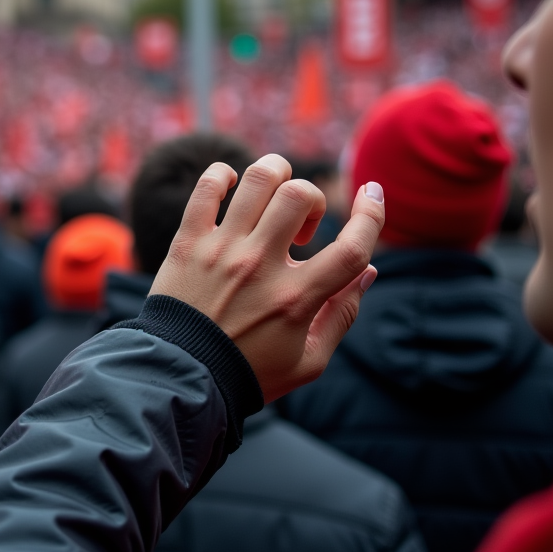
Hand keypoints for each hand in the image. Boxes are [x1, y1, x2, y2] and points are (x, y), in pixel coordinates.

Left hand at [150, 153, 384, 401]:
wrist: (180, 378)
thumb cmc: (247, 373)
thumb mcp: (308, 361)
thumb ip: (342, 315)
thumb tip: (369, 272)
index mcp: (296, 299)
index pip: (352, 247)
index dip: (372, 214)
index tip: (373, 193)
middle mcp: (259, 267)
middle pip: (300, 196)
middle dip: (312, 198)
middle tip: (300, 228)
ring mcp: (221, 250)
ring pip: (257, 180)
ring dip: (275, 174)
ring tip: (272, 196)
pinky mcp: (187, 243)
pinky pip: (206, 189)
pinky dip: (222, 175)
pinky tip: (231, 185)